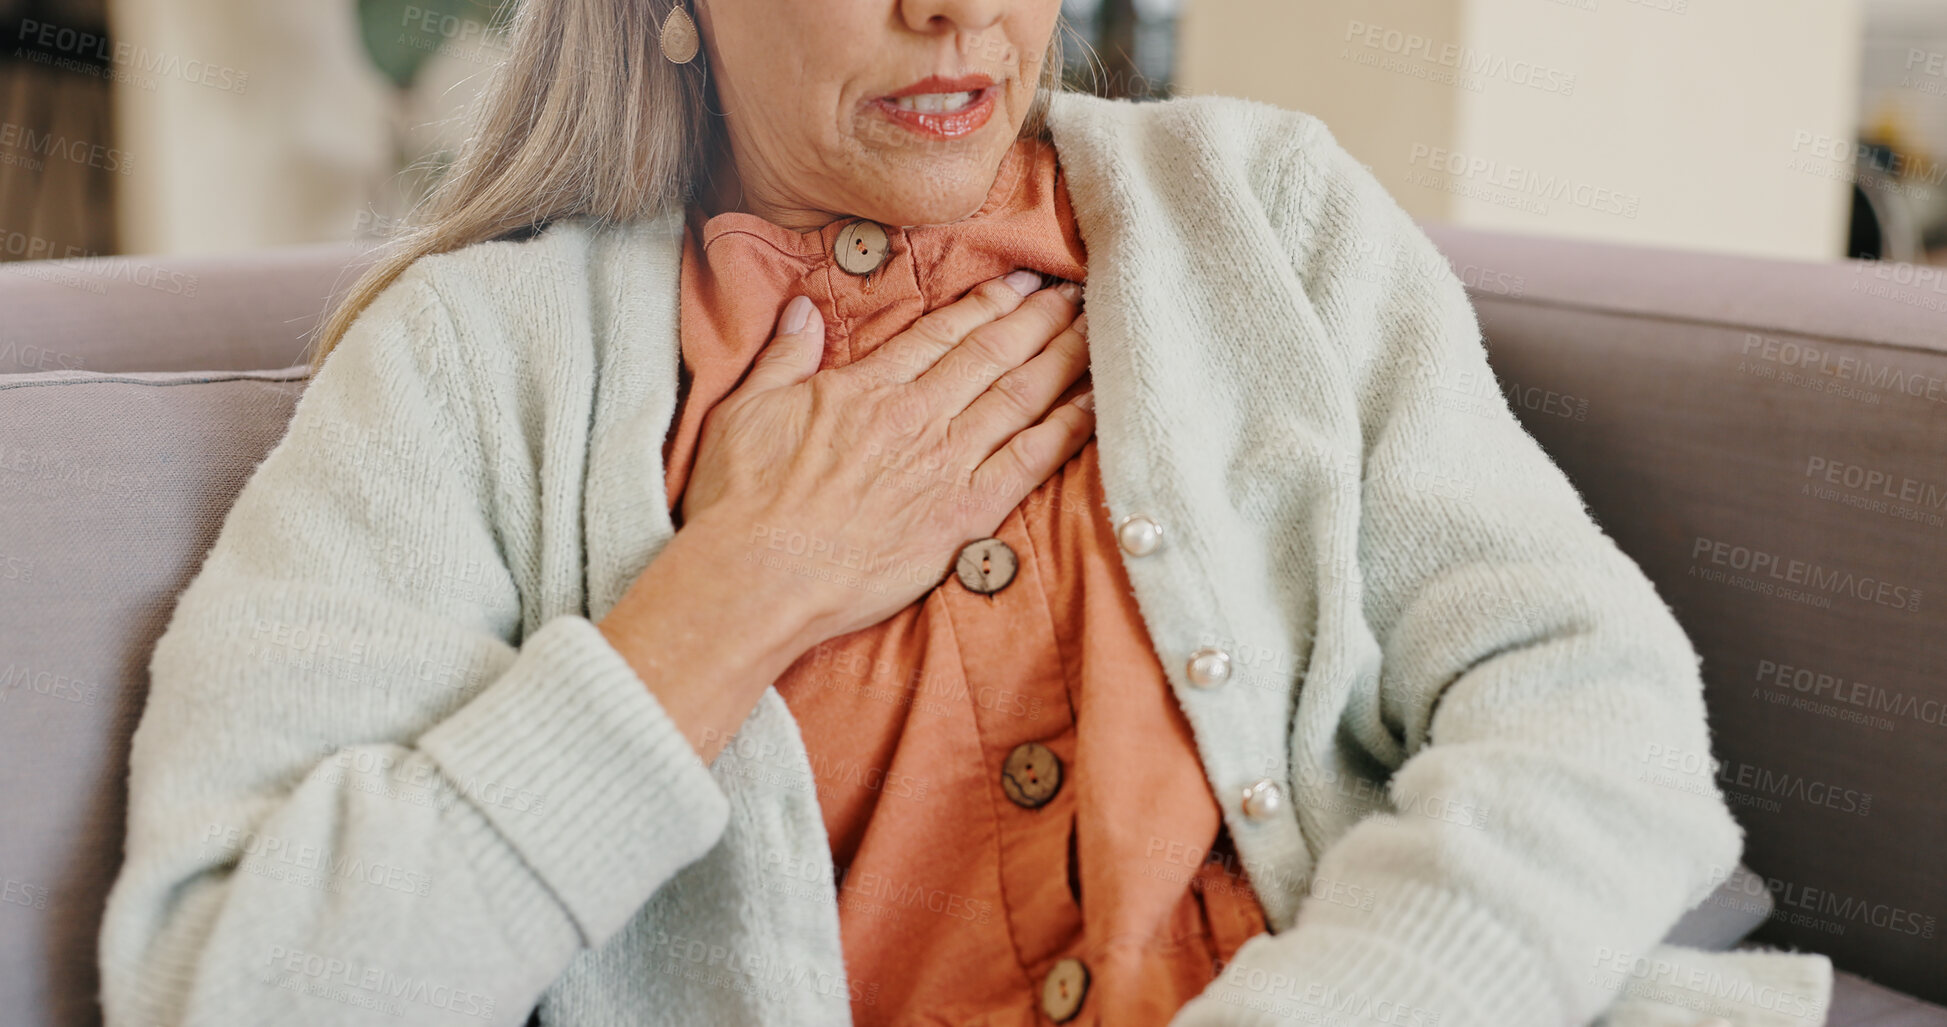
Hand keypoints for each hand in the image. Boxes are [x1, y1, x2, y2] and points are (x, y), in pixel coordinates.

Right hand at [679, 268, 1093, 645]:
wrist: (757, 576)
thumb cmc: (741, 502)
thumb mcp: (746, 410)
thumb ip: (783, 357)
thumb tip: (801, 310)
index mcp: (867, 388)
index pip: (943, 334)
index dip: (988, 304)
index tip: (1020, 284)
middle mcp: (917, 417)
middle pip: (992, 355)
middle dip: (1038, 320)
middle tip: (1074, 295)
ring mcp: (945, 466)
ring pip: (1020, 397)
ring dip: (1062, 360)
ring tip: (1093, 331)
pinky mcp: (963, 517)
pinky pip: (1031, 462)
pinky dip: (1067, 430)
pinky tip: (1094, 406)